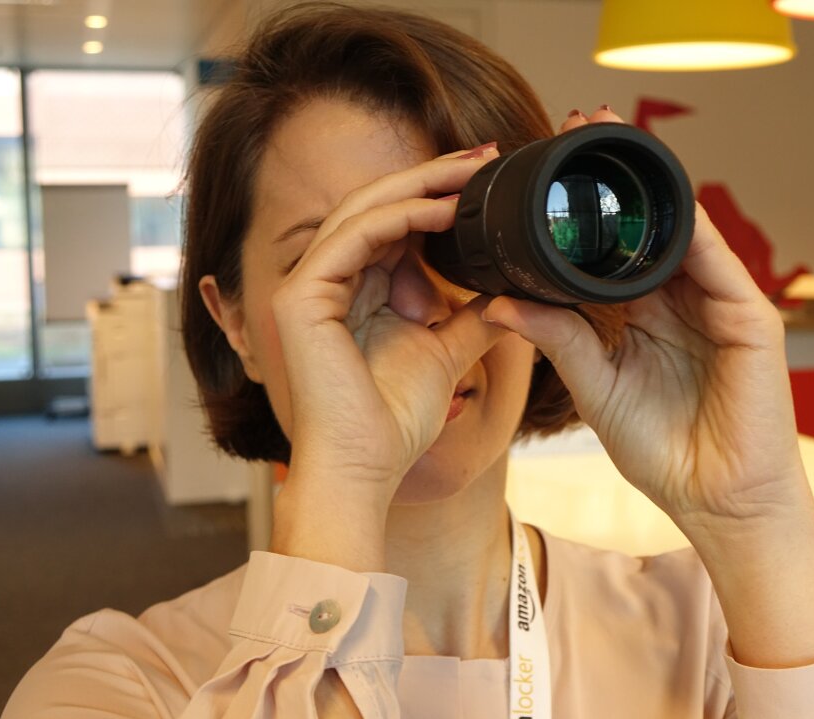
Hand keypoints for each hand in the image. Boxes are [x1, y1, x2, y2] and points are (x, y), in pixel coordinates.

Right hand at [266, 145, 510, 568]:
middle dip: (433, 176)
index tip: (486, 178)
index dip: (437, 196)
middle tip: (484, 155)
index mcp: (352, 290)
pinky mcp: (300, 296)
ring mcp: (305, 285)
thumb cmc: (395, 421)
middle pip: (377, 206)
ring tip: (472, 170)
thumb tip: (513, 291)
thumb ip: (472, 317)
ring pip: (364, 210)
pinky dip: (402, 218)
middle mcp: (323, 280)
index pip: (393, 224)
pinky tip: (445, 210)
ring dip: (421, 186)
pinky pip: (355, 237)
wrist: (365, 469)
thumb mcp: (447, 353)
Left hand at [484, 108, 813, 668]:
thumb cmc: (663, 452)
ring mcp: (719, 304)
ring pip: (682, 228)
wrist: (718, 502)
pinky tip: (654, 192)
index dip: (583, 210)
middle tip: (573, 125)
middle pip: (647, 225)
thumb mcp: (595, 387)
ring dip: (645, 184)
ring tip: (606, 135)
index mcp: (645, 316)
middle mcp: (683, 301)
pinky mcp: (751, 317)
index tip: (542, 170)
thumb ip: (558, 338)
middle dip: (612, 176)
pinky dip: (688, 223)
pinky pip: (718, 259)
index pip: (612, 248)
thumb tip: (499, 301)